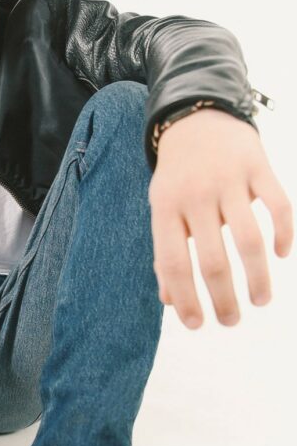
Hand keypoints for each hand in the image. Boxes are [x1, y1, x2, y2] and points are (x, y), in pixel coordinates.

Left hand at [148, 108, 292, 328]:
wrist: (195, 120)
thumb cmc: (176, 178)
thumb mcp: (161, 211)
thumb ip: (165, 252)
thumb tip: (171, 300)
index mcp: (165, 209)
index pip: (174, 263)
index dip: (186, 298)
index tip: (197, 325)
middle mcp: (195, 196)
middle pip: (213, 259)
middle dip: (223, 298)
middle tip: (231, 321)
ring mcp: (228, 181)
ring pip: (248, 238)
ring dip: (257, 276)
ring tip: (260, 301)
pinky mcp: (258, 166)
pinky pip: (278, 205)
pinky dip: (284, 233)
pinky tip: (281, 255)